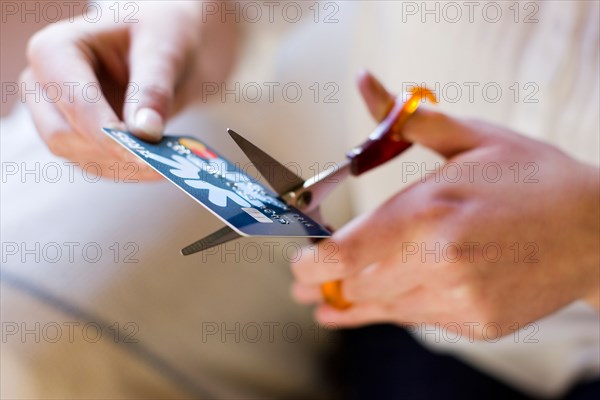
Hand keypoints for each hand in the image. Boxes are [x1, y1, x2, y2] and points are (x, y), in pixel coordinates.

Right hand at [22, 1, 237, 179]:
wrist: (168, 45)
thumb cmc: (161, 33)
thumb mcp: (164, 49)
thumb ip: (153, 89)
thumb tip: (144, 133)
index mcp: (56, 50)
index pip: (76, 103)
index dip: (108, 134)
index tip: (143, 156)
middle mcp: (45, 85)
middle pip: (64, 137)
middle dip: (113, 155)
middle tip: (162, 166)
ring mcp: (57, 115)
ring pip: (80, 157)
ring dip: (124, 168)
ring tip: (169, 164)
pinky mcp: (78, 138)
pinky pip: (97, 164)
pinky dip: (128, 170)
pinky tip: (159, 166)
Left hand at [291, 72, 599, 338]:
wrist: (596, 231)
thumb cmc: (531, 178)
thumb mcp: (469, 138)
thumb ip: (405, 121)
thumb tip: (366, 81)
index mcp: (429, 211)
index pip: (345, 254)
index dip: (311, 266)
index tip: (300, 264)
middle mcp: (439, 261)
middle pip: (356, 287)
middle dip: (326, 287)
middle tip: (307, 285)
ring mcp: (460, 298)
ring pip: (383, 309)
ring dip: (354, 301)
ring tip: (327, 303)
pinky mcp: (477, 323)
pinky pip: (418, 320)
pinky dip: (394, 309)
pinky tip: (379, 304)